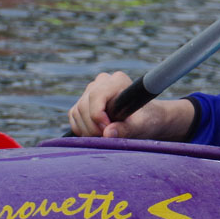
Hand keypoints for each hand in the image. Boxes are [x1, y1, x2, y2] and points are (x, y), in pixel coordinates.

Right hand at [68, 71, 192, 139]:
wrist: (146, 120)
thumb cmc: (147, 121)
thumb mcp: (140, 127)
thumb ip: (125, 129)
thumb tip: (107, 133)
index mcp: (118, 81)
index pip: (96, 96)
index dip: (97, 116)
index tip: (106, 131)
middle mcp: (103, 81)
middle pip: (84, 105)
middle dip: (92, 127)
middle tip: (106, 137)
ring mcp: (91, 90)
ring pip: (77, 112)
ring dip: (87, 130)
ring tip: (105, 136)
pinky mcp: (84, 101)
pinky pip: (73, 116)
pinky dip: (81, 129)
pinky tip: (96, 133)